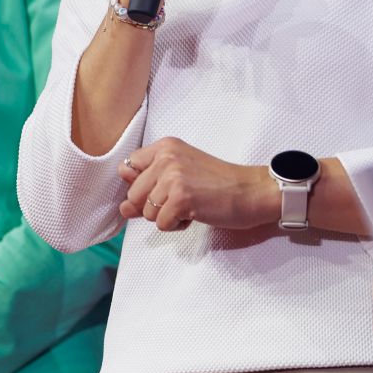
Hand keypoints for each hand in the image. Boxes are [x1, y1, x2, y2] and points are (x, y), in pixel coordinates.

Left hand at [119, 138, 279, 232]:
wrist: (251, 192)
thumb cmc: (219, 184)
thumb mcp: (181, 174)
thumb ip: (149, 184)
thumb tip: (122, 205)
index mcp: (165, 146)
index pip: (128, 168)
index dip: (141, 186)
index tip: (163, 189)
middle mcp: (166, 157)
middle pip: (133, 194)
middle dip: (153, 206)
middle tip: (182, 199)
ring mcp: (173, 177)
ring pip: (146, 212)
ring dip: (167, 217)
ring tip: (191, 206)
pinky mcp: (181, 198)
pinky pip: (162, 224)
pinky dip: (177, 226)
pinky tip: (195, 214)